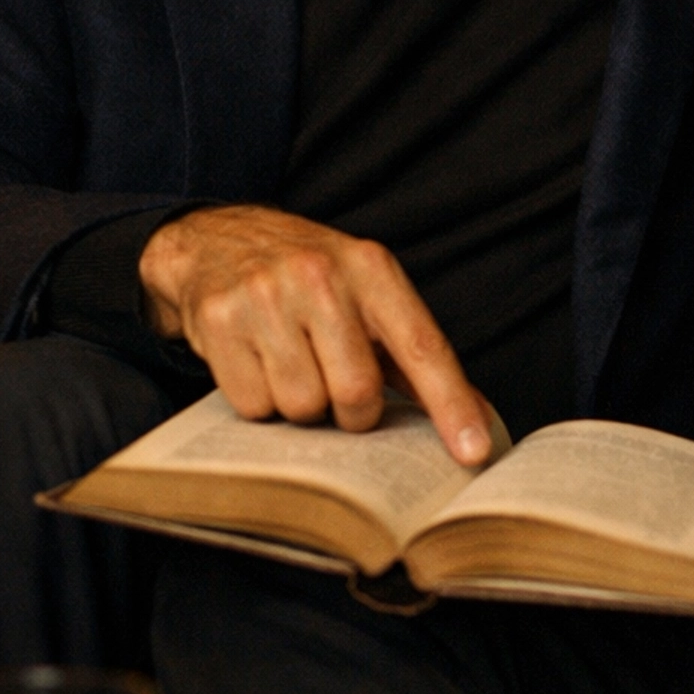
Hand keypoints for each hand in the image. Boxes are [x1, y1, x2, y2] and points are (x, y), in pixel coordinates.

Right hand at [139, 205, 492, 461]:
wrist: (217, 240)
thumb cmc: (309, 278)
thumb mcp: (367, 293)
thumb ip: (414, 355)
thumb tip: (475, 418)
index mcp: (371, 269)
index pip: (422, 347)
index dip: (451, 405)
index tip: (473, 453)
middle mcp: (321, 276)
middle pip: (357, 392)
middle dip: (351, 411)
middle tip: (335, 385)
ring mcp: (266, 295)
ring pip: (302, 407)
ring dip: (301, 406)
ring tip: (291, 364)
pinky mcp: (220, 320)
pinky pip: (253, 406)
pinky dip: (258, 401)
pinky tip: (256, 361)